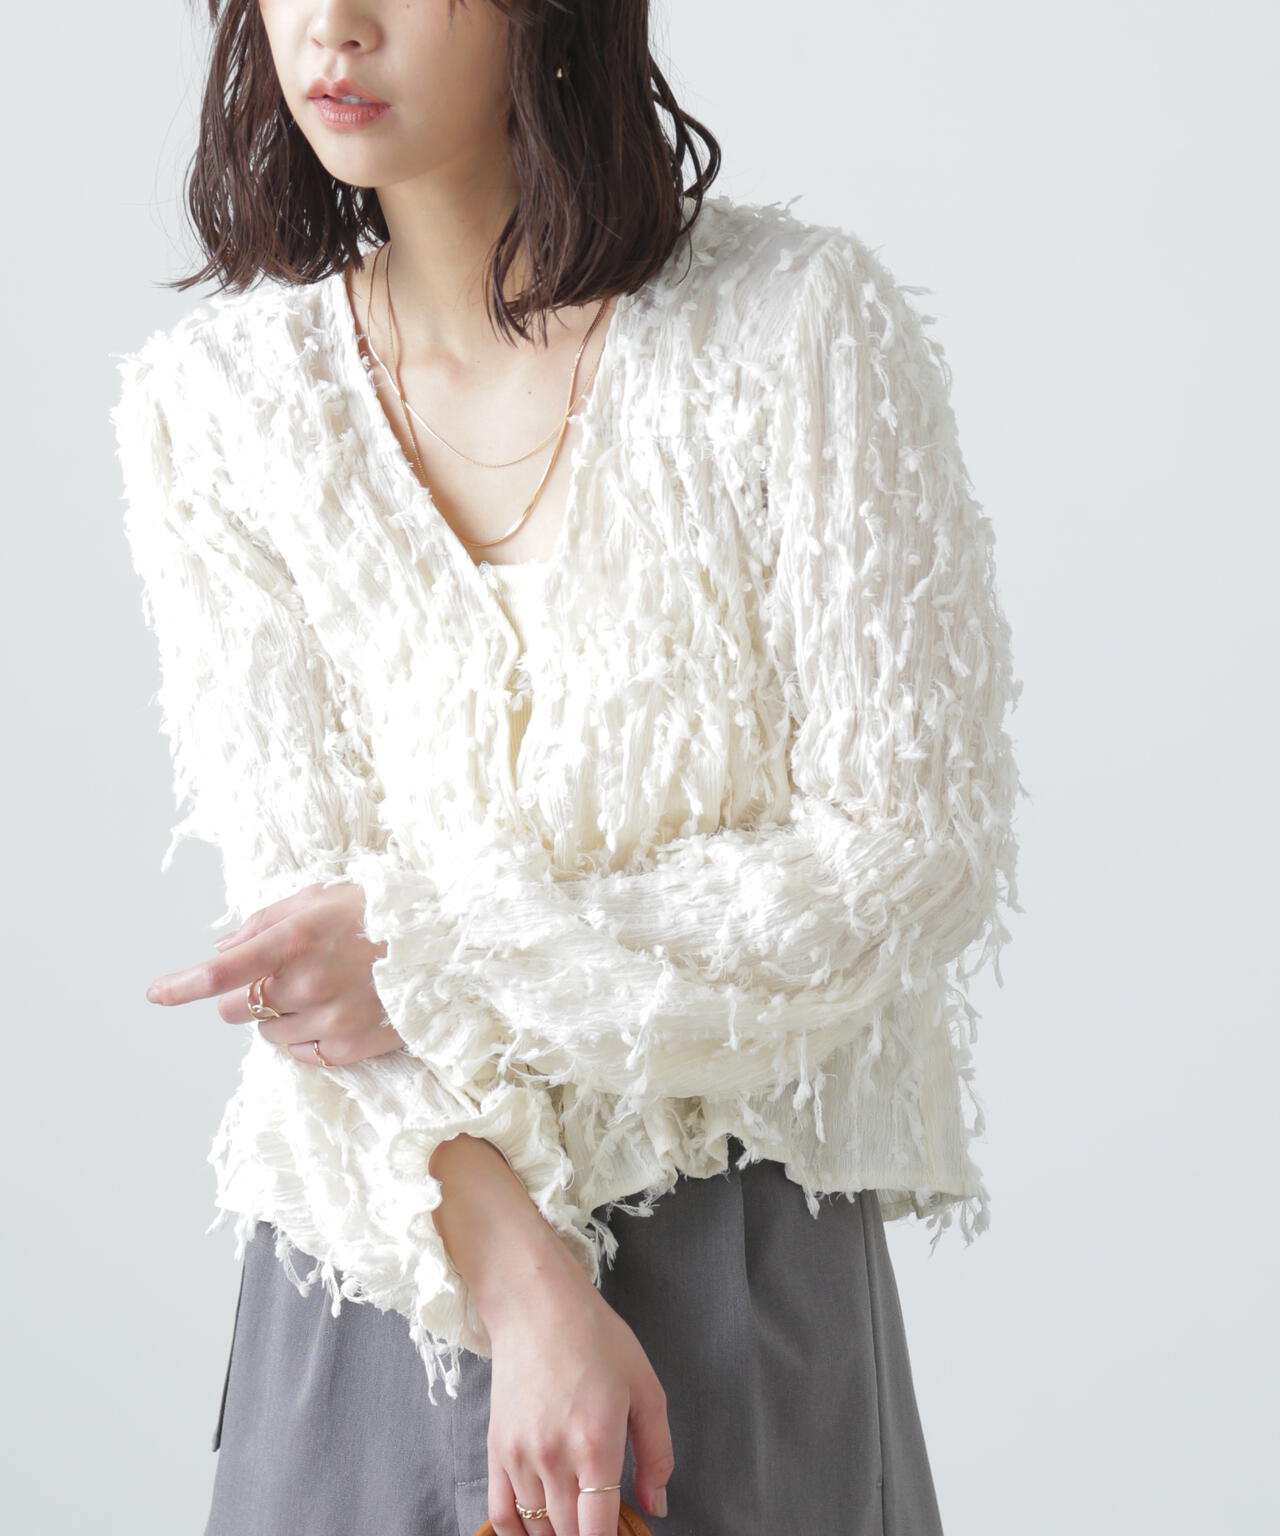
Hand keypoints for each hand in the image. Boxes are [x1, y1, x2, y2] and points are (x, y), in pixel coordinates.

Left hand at [143, 881, 406, 1066]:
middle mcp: (309, 984)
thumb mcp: (326, 896)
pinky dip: (308, 1036)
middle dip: (249, 994)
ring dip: (281, 1016)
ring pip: (269, 1034)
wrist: (450, 948)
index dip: (183, 985)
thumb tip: (224, 948)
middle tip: (285, 974)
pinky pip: (302, 1053)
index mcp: (298, 939)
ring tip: (324, 989)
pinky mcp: (350, 1048)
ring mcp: (330, 1020)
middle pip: (238, 1010)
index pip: (222, 972)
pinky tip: (339, 1010)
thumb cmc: (386, 913)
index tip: (157, 993)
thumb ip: (269, 919)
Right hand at [481, 1251, 673, 1534]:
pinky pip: (501, 1515)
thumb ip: (656, 1455)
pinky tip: (540, 1530)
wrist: (537, 1305)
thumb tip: (656, 1506)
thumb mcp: (646, 1388)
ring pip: (538, 1530)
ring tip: (581, 1519)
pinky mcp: (496, 1450)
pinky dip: (519, 1534)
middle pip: (570, 1535)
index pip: (598, 1532)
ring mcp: (519, 1457)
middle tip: (609, 1521)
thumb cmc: (596, 1338)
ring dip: (560, 1535)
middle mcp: (553, 1459)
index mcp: (596, 1444)